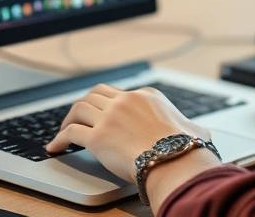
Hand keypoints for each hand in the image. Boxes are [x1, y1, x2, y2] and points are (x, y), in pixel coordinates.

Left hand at [46, 85, 217, 182]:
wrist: (176, 159)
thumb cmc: (187, 148)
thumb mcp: (194, 129)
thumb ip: (190, 127)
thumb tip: (199, 134)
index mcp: (147, 96)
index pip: (121, 94)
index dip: (109, 104)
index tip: (104, 114)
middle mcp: (126, 101)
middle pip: (96, 93)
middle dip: (85, 103)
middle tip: (79, 116)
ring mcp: (110, 117)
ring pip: (79, 107)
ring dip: (68, 118)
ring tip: (64, 131)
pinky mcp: (98, 137)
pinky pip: (71, 133)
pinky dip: (59, 139)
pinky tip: (55, 147)